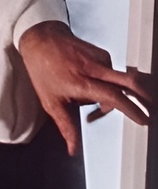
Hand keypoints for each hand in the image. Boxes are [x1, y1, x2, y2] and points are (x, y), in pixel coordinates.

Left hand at [17, 20, 151, 156]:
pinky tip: (96, 88)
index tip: (143, 120)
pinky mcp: (102, 53)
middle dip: (144, 96)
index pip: (114, 97)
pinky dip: (109, 84)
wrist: (40, 40)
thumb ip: (66, 127)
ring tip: (99, 105)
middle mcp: (94, 69)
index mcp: (81, 83)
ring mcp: (100, 59)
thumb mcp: (50, 102)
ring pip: (119, 81)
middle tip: (149, 110)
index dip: (131, 109)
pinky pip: (112, 73)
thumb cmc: (42, 70)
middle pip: (129, 82)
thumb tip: (73, 148)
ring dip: (117, 95)